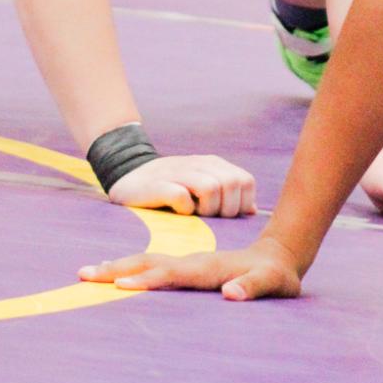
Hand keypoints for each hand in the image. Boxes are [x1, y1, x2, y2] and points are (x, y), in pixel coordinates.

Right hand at [79, 232, 299, 300]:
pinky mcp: (187, 268)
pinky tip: (117, 275)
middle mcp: (193, 262)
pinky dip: (131, 269)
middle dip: (116, 268)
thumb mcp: (272, 283)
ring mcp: (188, 263)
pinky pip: (154, 266)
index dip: (147, 280)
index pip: (171, 274)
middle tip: (82, 274)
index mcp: (207, 269)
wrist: (279, 253)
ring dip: (118, 266)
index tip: (119, 286)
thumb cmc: (276, 274)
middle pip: (148, 261)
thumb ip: (254, 287)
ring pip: (147, 260)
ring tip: (88, 272)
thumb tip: (230, 294)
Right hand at [106, 153, 256, 218]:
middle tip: (209, 218)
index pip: (246, 182)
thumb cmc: (171, 189)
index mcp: (214, 165)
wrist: (129, 178)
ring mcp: (178, 172)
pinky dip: (184, 209)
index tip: (225, 217)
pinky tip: (177, 213)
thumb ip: (227, 196)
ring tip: (194, 216)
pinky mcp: (157, 185)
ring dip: (207, 210)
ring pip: (212, 188)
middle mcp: (199, 164)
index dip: (241, 204)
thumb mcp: (202, 187)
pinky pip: (182, 197)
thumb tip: (253, 211)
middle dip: (226, 209)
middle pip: (233, 184)